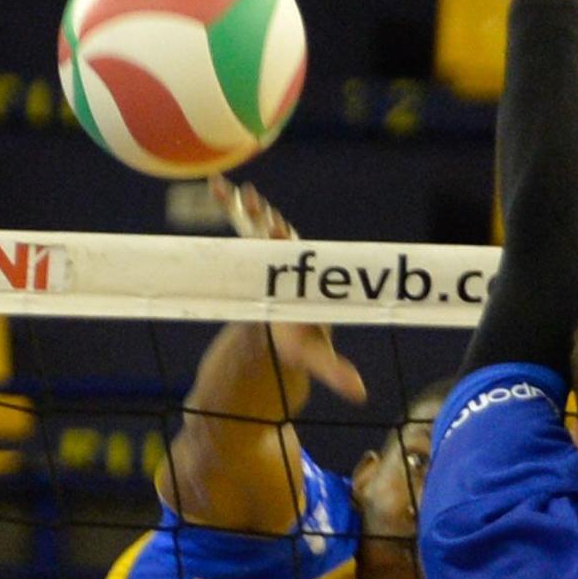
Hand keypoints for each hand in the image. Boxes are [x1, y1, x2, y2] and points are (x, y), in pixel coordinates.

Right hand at [210, 175, 364, 403]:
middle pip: (279, 237)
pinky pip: (241, 224)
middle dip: (268, 222)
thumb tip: (361, 394)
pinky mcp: (254, 249)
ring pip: (261, 225)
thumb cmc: (301, 345)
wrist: (290, 328)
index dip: (287, 249)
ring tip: (237, 189)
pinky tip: (216, 184)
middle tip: (258, 205)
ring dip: (249, 208)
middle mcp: (291, 263)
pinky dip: (230, 205)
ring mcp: (272, 252)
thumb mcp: (314, 360)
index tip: (280, 236)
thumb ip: (335, 371)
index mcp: (304, 283)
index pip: (296, 262)